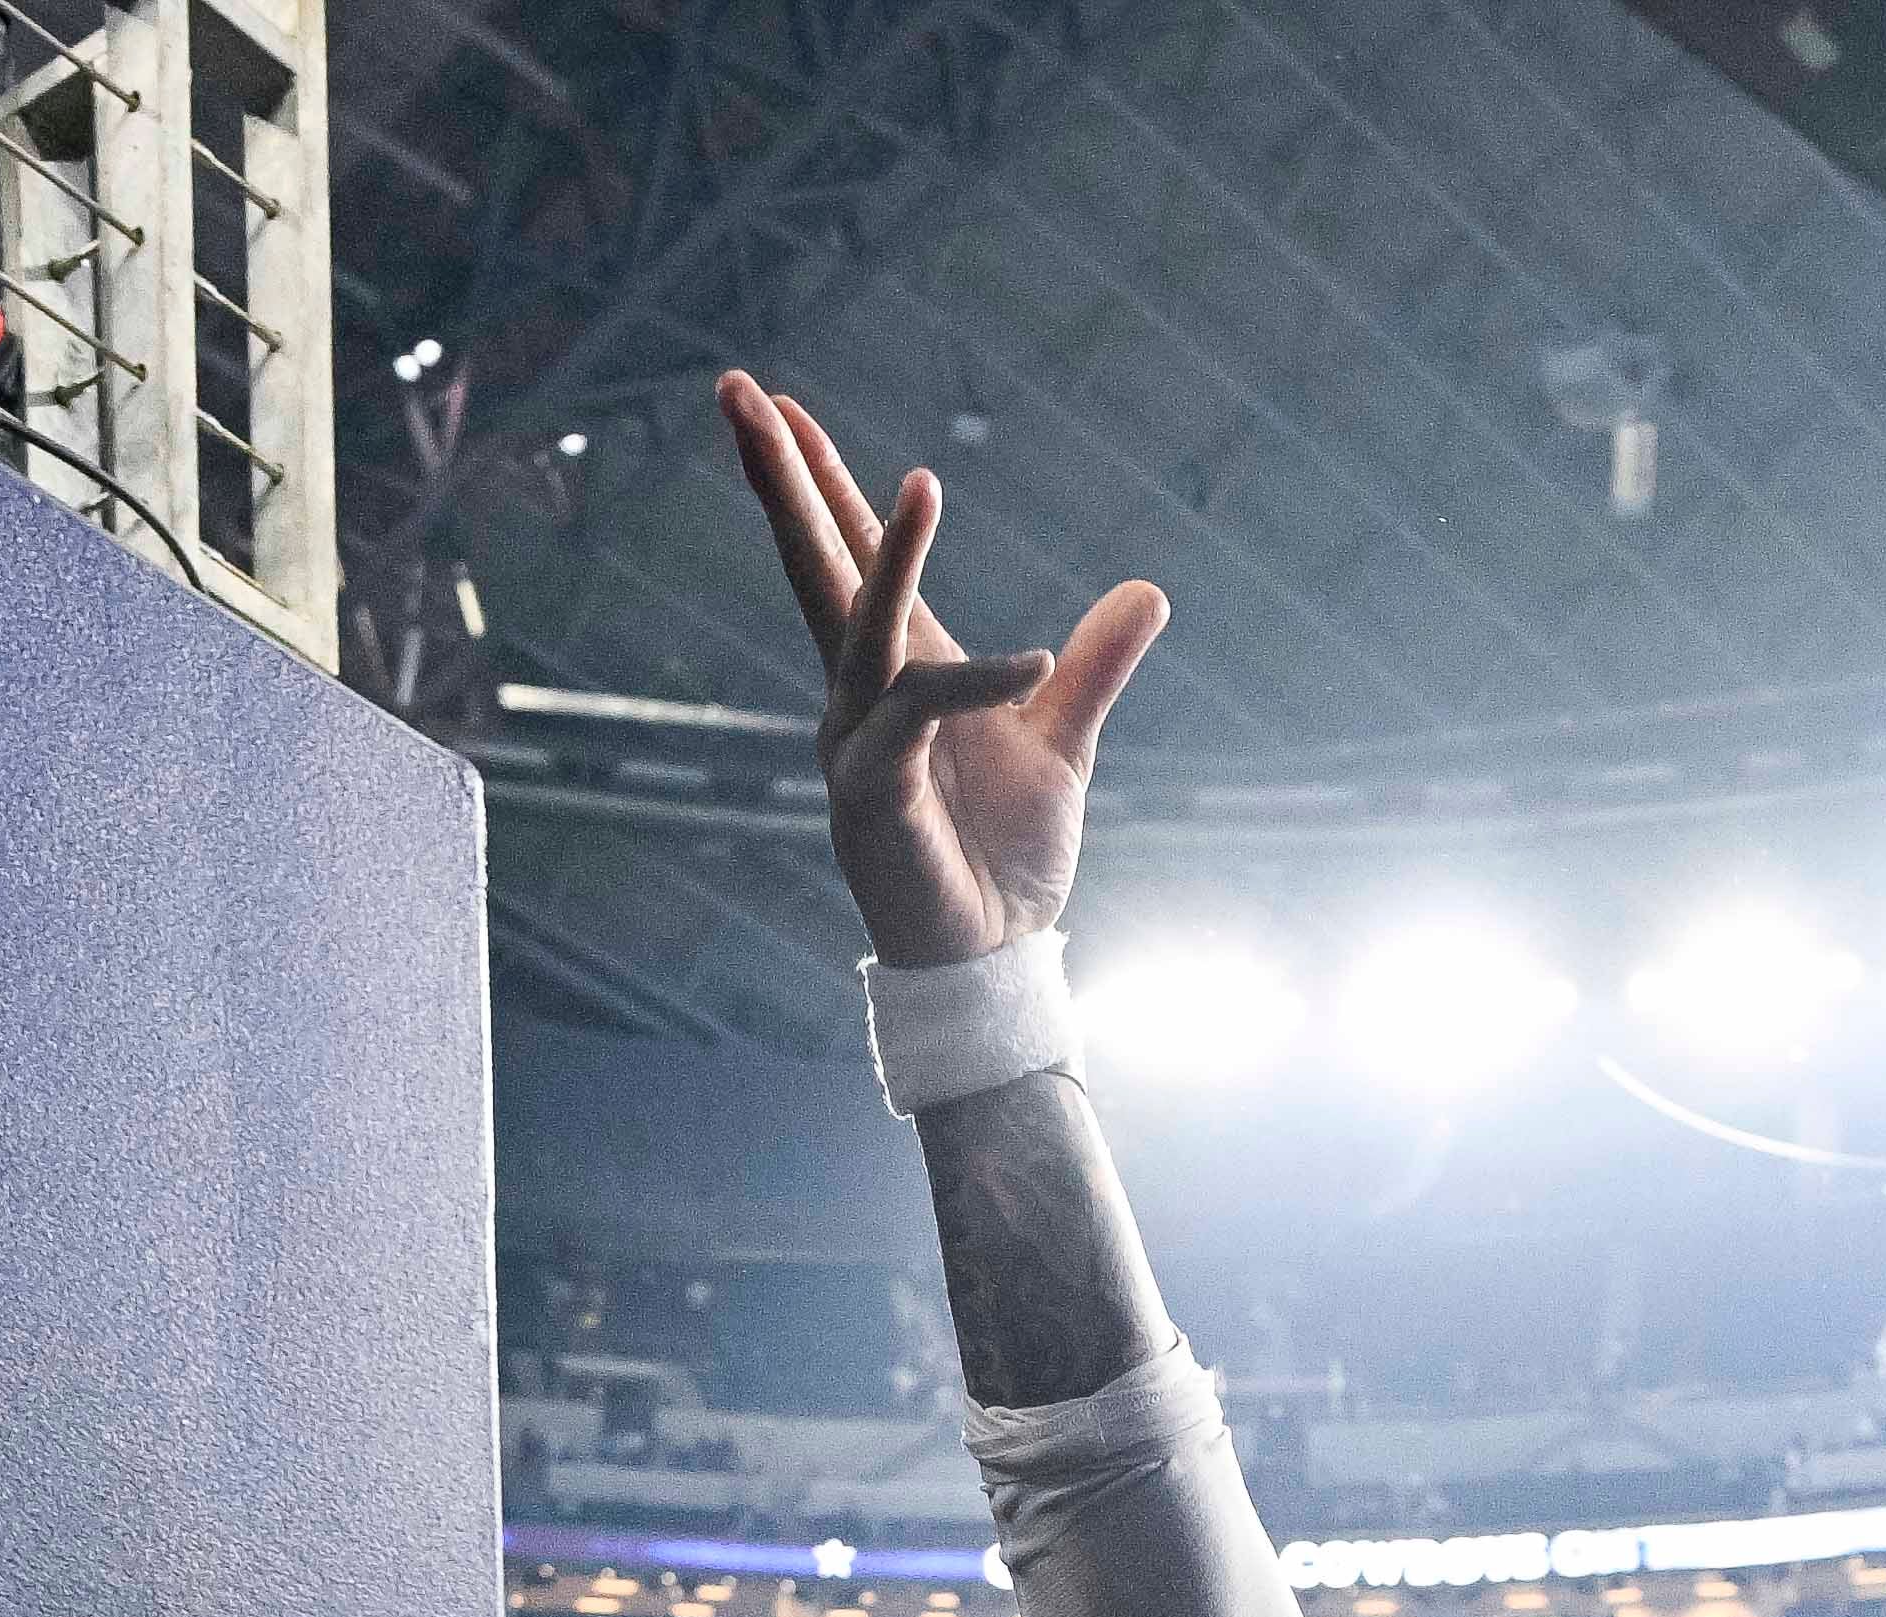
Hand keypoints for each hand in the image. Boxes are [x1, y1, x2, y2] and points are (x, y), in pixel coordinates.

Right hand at [719, 375, 1166, 971]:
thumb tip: (1148, 592)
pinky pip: (922, 716)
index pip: (848, 555)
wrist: (994, 963)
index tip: (781, 402)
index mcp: (897, 672)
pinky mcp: (873, 795)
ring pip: (862, 624)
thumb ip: (1093, 667)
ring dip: (891, 553)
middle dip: (778, 476)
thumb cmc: (1004, 860)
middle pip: (811, 563)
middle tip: (737, 385)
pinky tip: (1031, 661)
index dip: (818, 479)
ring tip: (923, 479)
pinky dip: (978, 684)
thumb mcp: (1062, 742)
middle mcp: (859, 695)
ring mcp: (855, 742)